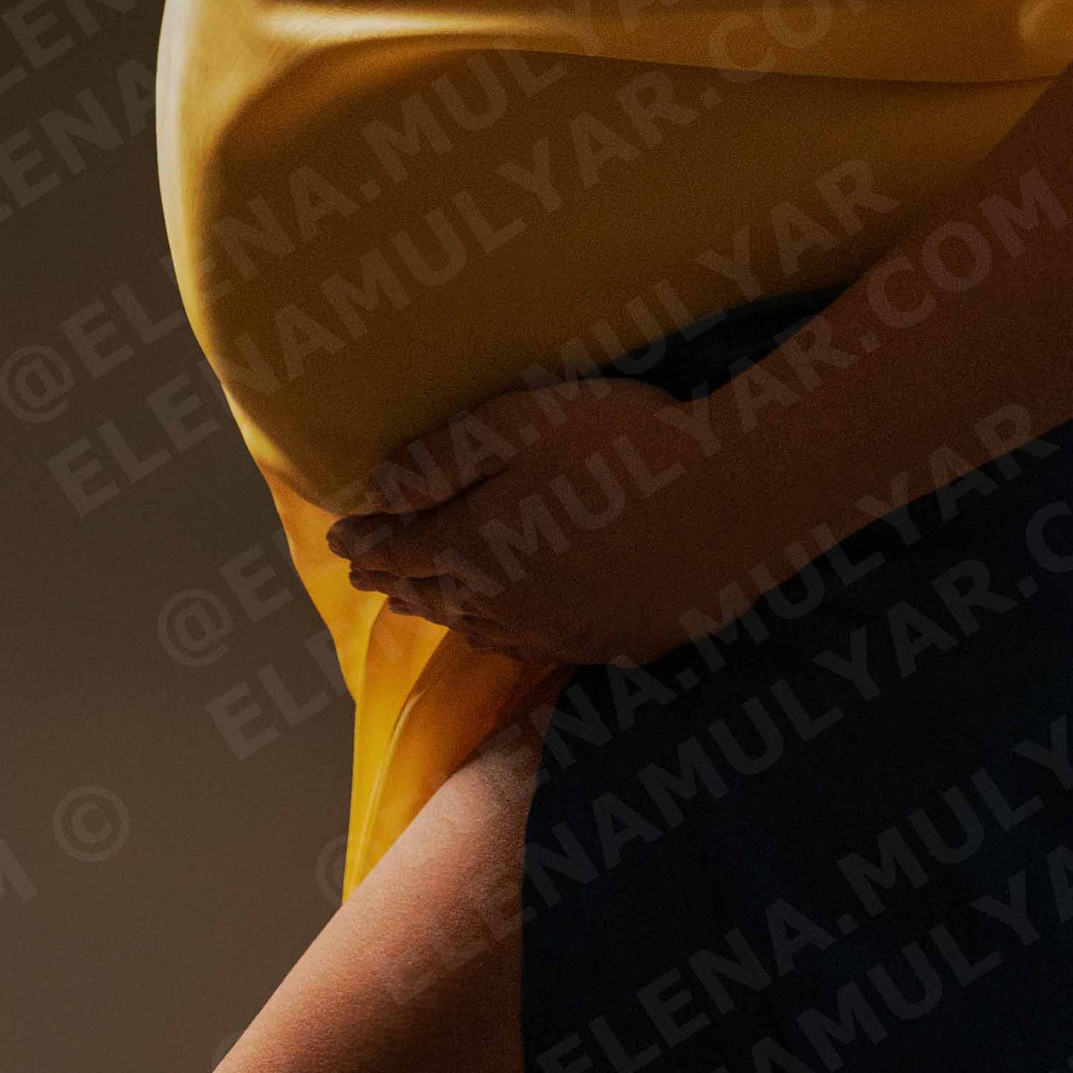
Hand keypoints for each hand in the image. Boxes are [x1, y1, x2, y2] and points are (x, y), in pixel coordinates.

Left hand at [320, 376, 732, 669]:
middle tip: (368, 574)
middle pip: (435, 594)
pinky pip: (535, 648)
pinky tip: (506, 630)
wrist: (732, 502)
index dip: (367, 541)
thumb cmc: (624, 445)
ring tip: (419, 604)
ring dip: (441, 614)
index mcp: (477, 545)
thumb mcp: (523, 424)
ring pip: (480, 628)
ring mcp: (561, 630)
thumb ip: (444, 458)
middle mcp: (507, 601)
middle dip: (395, 581)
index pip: (402, 548)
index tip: (340, 538)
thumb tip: (375, 491)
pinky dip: (502, 637)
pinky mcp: (610, 644)